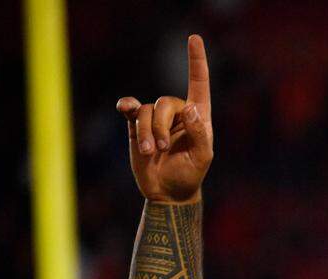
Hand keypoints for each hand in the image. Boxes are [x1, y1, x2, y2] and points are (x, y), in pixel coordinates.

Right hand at [117, 35, 212, 202]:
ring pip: (145, 110)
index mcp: (199, 117)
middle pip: (165, 102)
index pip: (199, 84)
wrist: (167, 191)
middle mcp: (178, 113)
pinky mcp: (137, 126)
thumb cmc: (190, 174)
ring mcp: (156, 119)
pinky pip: (131, 109)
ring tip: (148, 151)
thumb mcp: (202, 157)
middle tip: (161, 148)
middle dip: (161, 125)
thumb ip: (199, 134)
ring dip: (145, 131)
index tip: (194, 38)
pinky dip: (127, 107)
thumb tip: (191, 109)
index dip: (196, 61)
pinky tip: (124, 109)